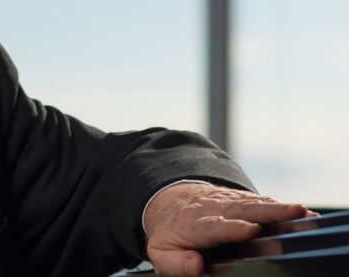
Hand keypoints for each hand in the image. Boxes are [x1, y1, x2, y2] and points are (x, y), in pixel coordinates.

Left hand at [143, 183, 316, 276]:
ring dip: (280, 207)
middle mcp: (213, 209)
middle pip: (242, 210)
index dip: (232, 228)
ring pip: (256, 204)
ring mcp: (228, 202)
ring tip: (303, 212)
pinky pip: (262, 202)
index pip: (214, 226)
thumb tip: (196, 266)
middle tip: (293, 213)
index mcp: (193, 225)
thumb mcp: (161, 253)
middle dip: (267, 212)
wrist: (171, 203)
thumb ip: (175, 263)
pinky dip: (282, 207)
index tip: (250, 230)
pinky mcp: (241, 200)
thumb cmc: (169, 235)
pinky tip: (302, 213)